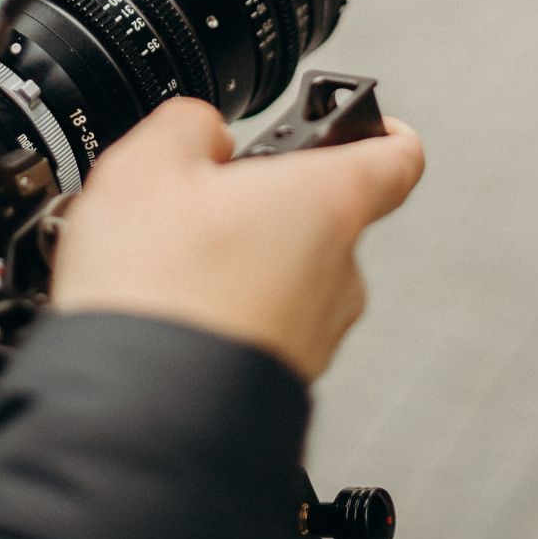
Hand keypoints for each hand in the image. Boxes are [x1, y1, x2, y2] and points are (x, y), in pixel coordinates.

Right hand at [51, 97, 423, 381]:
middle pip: (316, 212)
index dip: (383, 129)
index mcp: (326, 200)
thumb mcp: (148, 163)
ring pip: (285, 272)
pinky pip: (260, 324)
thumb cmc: (158, 288)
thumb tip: (207, 133)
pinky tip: (165, 308)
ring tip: (161, 263)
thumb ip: (190, 124)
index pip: (396, 155)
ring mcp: (316, 333)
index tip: (370, 123)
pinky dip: (223, 310)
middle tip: (194, 201)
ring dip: (236, 259)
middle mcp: (339, 269)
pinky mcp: (283, 380)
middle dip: (261, 200)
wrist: (141, 415)